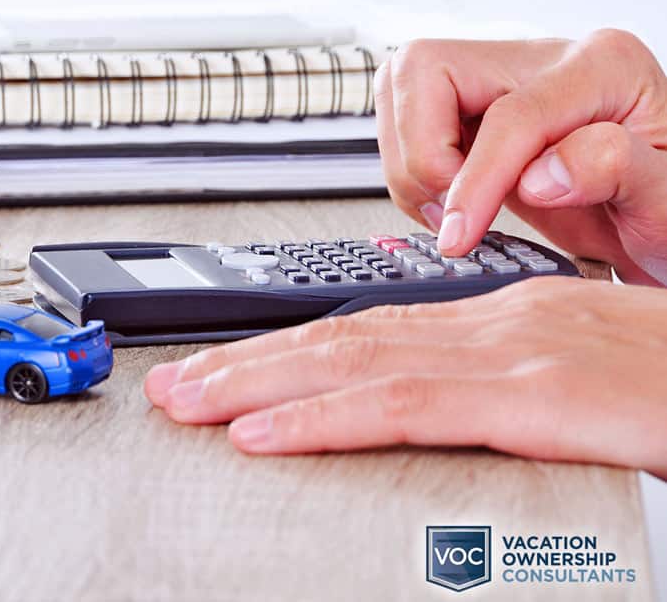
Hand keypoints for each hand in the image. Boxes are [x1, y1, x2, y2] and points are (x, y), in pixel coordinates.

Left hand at [143, 277, 666, 477]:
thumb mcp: (579, 382)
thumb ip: (504, 391)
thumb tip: (444, 412)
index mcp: (502, 319)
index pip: (368, 331)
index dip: (288, 351)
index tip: (223, 371)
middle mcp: (493, 320)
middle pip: (341, 339)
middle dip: (246, 364)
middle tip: (173, 385)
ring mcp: (511, 350)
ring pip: (352, 363)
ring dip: (257, 385)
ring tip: (188, 404)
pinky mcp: (533, 393)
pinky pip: (404, 407)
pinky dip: (322, 417)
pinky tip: (265, 432)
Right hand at [377, 29, 666, 284]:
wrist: (664, 225)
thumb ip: (617, 171)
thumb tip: (539, 174)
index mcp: (604, 67)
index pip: (509, 113)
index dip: (473, 180)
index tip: (459, 234)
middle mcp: (546, 61)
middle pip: (428, 68)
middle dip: (421, 149)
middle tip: (449, 210)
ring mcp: (502, 80)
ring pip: (404, 84)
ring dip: (409, 158)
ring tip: (450, 210)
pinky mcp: (473, 108)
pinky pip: (408, 117)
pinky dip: (412, 166)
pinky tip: (450, 202)